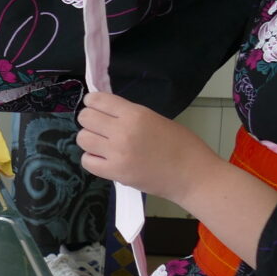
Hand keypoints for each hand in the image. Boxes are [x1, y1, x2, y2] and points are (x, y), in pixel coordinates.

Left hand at [75, 92, 215, 199]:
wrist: (193, 175)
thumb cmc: (182, 146)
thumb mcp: (156, 119)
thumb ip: (130, 116)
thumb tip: (107, 114)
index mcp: (136, 114)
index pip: (98, 100)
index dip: (92, 102)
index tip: (95, 107)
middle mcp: (123, 131)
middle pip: (85, 117)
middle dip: (89, 120)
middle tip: (100, 127)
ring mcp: (117, 153)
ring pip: (82, 138)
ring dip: (89, 140)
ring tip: (102, 144)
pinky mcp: (116, 173)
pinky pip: (87, 161)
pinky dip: (92, 159)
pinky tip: (104, 159)